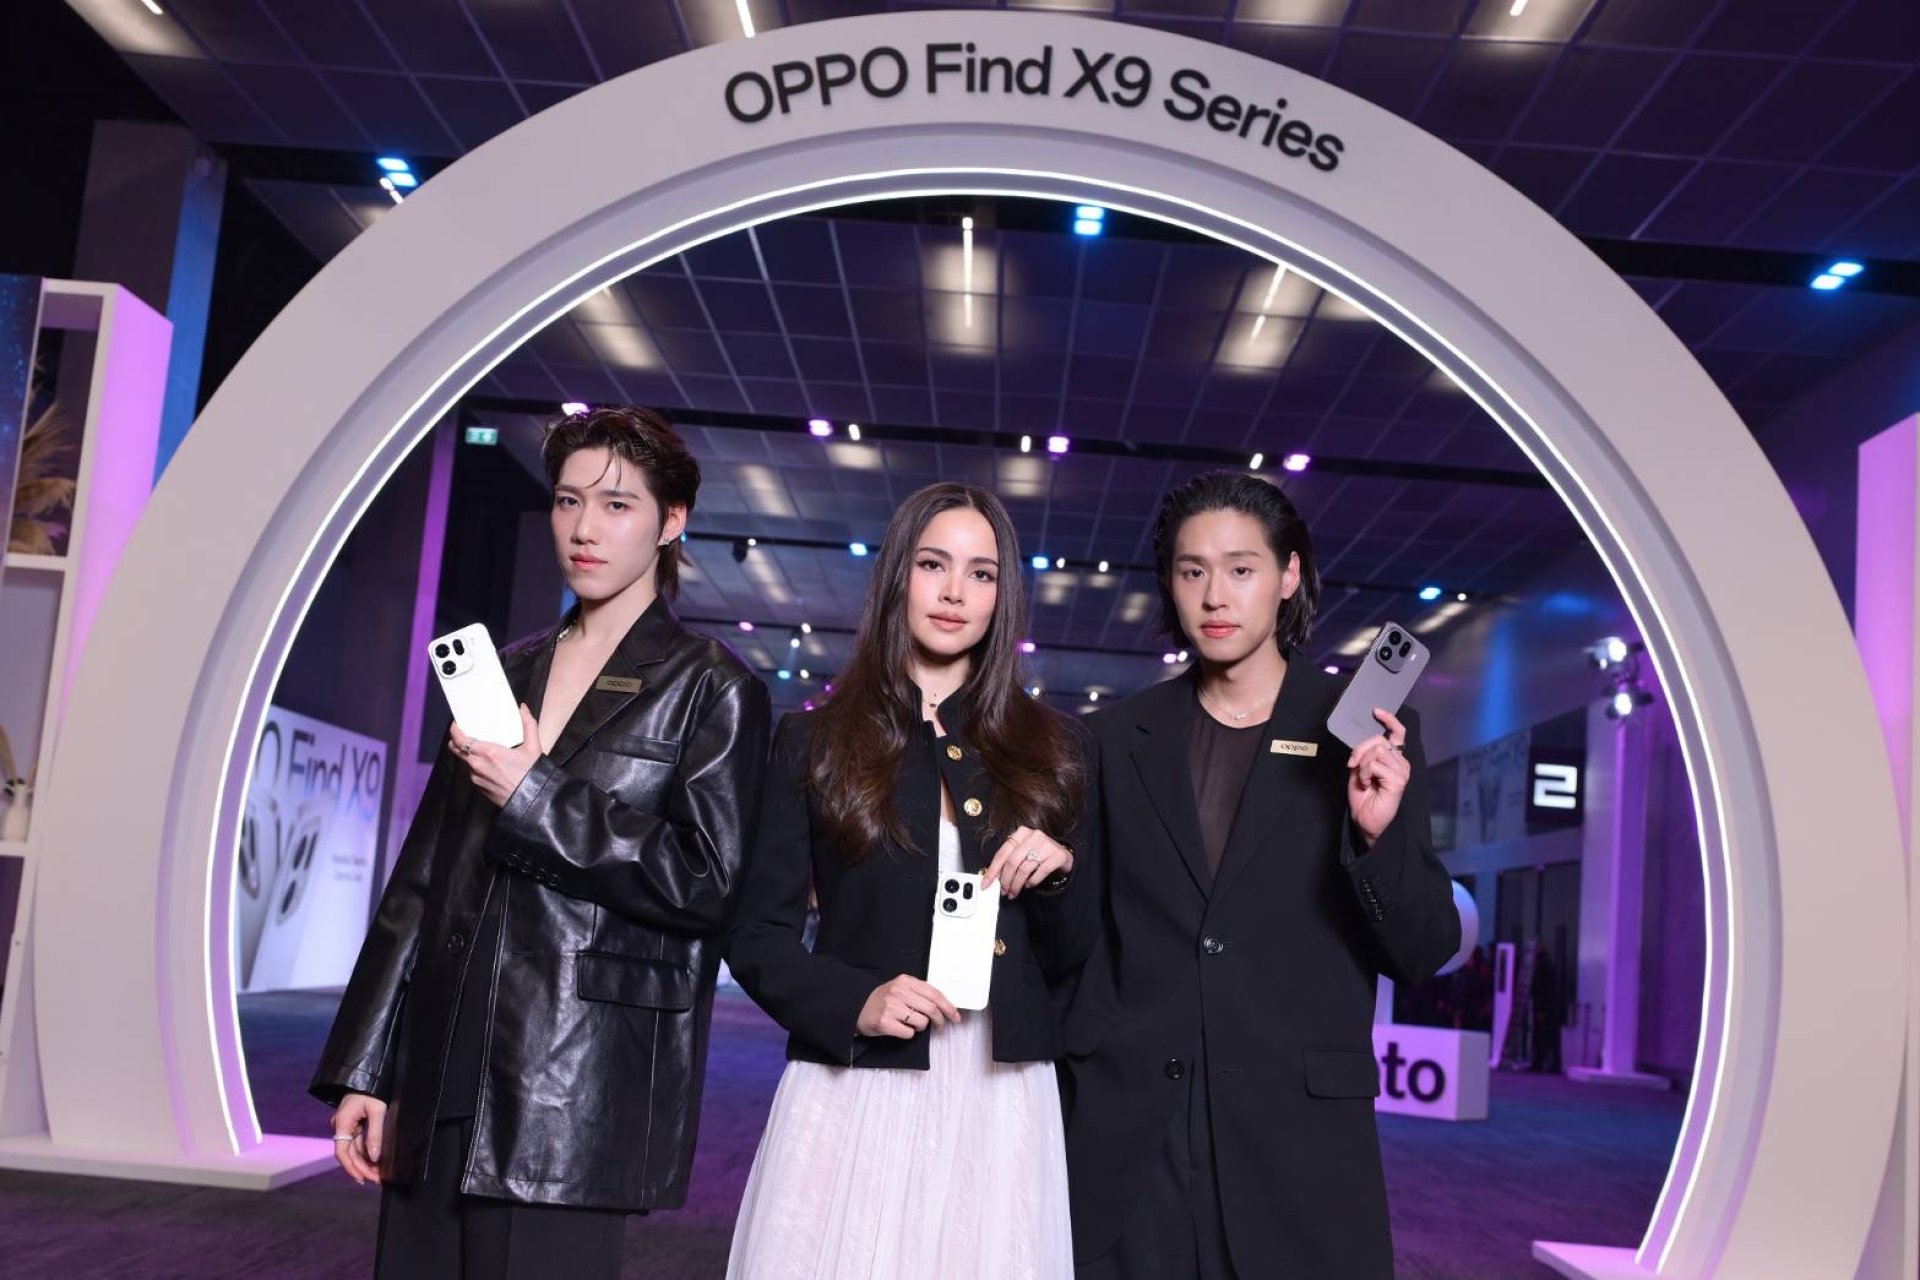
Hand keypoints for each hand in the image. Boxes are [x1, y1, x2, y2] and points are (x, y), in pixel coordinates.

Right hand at [331, 1092, 386, 1185]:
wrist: (367, 1076)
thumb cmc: (372, 1090)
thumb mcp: (377, 1110)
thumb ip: (375, 1134)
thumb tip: (374, 1157)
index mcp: (342, 1123)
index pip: (342, 1152)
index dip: (351, 1168)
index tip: (362, 1179)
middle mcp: (341, 1126)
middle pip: (348, 1154)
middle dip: (362, 1168)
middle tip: (376, 1180)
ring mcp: (346, 1126)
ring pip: (353, 1150)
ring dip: (364, 1163)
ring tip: (377, 1175)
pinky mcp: (353, 1125)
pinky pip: (357, 1143)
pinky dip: (365, 1153)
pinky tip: (375, 1162)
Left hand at [451, 704, 542, 807]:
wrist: (533, 800)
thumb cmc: (532, 775)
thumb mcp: (533, 747)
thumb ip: (528, 724)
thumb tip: (523, 709)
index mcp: (488, 752)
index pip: (460, 739)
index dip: (454, 730)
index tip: (457, 724)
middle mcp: (478, 765)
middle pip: (456, 750)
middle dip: (457, 740)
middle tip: (465, 734)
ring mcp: (477, 778)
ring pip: (466, 762)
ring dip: (471, 755)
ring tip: (484, 751)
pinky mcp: (479, 789)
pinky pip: (474, 774)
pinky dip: (479, 767)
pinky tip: (492, 766)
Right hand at [856, 974, 960, 1039]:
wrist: (857, 1008)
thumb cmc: (883, 1000)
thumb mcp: (900, 988)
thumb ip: (919, 992)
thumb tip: (944, 1006)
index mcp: (905, 981)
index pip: (934, 994)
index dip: (948, 1007)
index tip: (955, 1016)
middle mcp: (898, 992)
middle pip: (931, 1009)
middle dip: (940, 1020)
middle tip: (939, 1025)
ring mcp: (891, 1007)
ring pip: (922, 1022)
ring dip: (921, 1027)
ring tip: (911, 1023)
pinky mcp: (885, 1023)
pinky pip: (909, 1033)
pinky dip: (909, 1033)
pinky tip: (901, 1028)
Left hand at [981, 825, 1072, 899]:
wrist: (1062, 855)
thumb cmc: (1039, 853)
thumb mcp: (1022, 852)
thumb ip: (1009, 860)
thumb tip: (993, 877)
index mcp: (1021, 833)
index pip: (1002, 853)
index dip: (992, 871)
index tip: (986, 883)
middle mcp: (1033, 836)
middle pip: (1012, 862)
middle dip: (1005, 880)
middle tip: (1004, 891)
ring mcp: (1046, 845)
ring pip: (1024, 869)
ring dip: (1016, 885)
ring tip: (1014, 892)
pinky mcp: (1057, 856)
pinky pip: (1039, 873)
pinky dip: (1031, 882)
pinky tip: (1028, 885)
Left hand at [1346, 708, 1411, 848]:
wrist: (1365, 820)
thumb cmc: (1363, 796)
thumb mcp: (1359, 769)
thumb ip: (1363, 754)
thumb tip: (1362, 743)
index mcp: (1393, 758)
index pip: (1397, 733)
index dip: (1389, 720)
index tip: (1376, 711)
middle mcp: (1400, 762)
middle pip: (1379, 740)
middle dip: (1360, 750)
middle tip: (1352, 764)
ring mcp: (1402, 771)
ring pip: (1377, 751)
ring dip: (1363, 764)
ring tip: (1363, 779)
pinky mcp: (1399, 780)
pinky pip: (1376, 765)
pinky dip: (1365, 773)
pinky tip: (1367, 783)